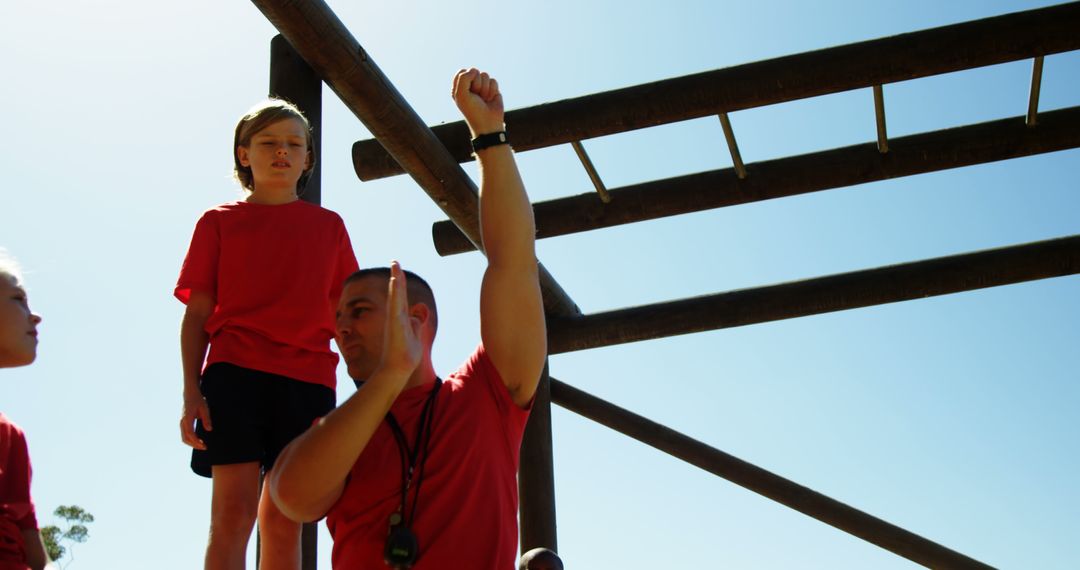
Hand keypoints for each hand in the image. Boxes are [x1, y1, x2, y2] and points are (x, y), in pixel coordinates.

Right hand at [180, 390, 210, 449]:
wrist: (190, 394)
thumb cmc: (198, 400)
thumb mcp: (205, 408)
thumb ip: (207, 419)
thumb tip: (209, 430)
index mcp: (187, 418)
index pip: (190, 433)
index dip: (196, 441)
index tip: (203, 445)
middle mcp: (182, 422)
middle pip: (185, 438)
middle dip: (194, 445)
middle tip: (204, 447)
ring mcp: (182, 423)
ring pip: (184, 437)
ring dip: (192, 443)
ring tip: (202, 445)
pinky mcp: (183, 423)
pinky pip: (185, 434)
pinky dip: (190, 439)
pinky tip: (198, 440)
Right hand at [376, 261, 422, 378]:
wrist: (398, 367)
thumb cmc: (406, 352)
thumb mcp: (416, 331)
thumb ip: (417, 319)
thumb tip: (420, 310)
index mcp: (400, 317)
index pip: (400, 295)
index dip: (399, 282)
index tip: (397, 268)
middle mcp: (395, 316)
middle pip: (396, 292)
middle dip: (396, 276)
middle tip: (395, 261)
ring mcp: (394, 319)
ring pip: (395, 296)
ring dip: (395, 281)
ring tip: (395, 266)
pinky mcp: (395, 324)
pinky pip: (395, 304)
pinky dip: (395, 292)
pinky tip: (395, 282)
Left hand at [452, 68, 504, 136]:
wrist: (488, 122)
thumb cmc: (472, 110)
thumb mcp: (461, 94)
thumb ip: (463, 78)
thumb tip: (475, 70)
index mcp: (459, 86)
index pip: (462, 71)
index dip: (466, 79)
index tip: (467, 92)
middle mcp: (470, 85)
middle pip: (475, 71)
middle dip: (477, 84)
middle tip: (476, 97)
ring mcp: (482, 86)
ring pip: (485, 75)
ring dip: (485, 89)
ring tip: (483, 99)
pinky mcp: (492, 89)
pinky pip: (493, 81)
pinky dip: (492, 90)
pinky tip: (490, 99)